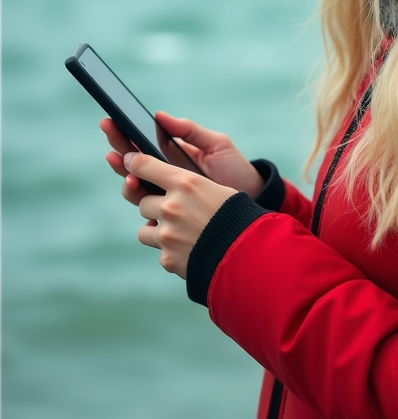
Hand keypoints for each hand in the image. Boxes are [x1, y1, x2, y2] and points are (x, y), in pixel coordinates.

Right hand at [101, 112, 264, 204]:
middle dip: (118, 156)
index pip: (140, 148)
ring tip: (131, 174)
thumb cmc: (235, 170)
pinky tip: (139, 191)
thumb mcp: (216, 145)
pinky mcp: (172, 223)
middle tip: (113, 150)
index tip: (110, 122)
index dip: (122, 136)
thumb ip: (189, 130)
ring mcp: (167, 202)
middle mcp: (164, 182)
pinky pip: (149, 217)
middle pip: (131, 169)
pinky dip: (141, 204)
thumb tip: (159, 116)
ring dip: (127, 182)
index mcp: (171, 160)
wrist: (256, 200)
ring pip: (135, 192)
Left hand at [123, 151, 237, 278]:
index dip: (134, 163)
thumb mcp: (218, 188)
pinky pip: (159, 250)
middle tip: (175, 212)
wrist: (248, 254)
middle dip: (155, 207)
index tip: (128, 160)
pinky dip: (171, 250)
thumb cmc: (237, 216)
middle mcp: (171, 206)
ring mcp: (167, 234)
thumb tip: (169, 184)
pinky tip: (191, 249)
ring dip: (159, 230)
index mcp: (186, 183)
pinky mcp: (166, 258)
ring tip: (183, 233)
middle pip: (142, 201)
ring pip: (145, 229)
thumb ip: (189, 184)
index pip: (145, 166)